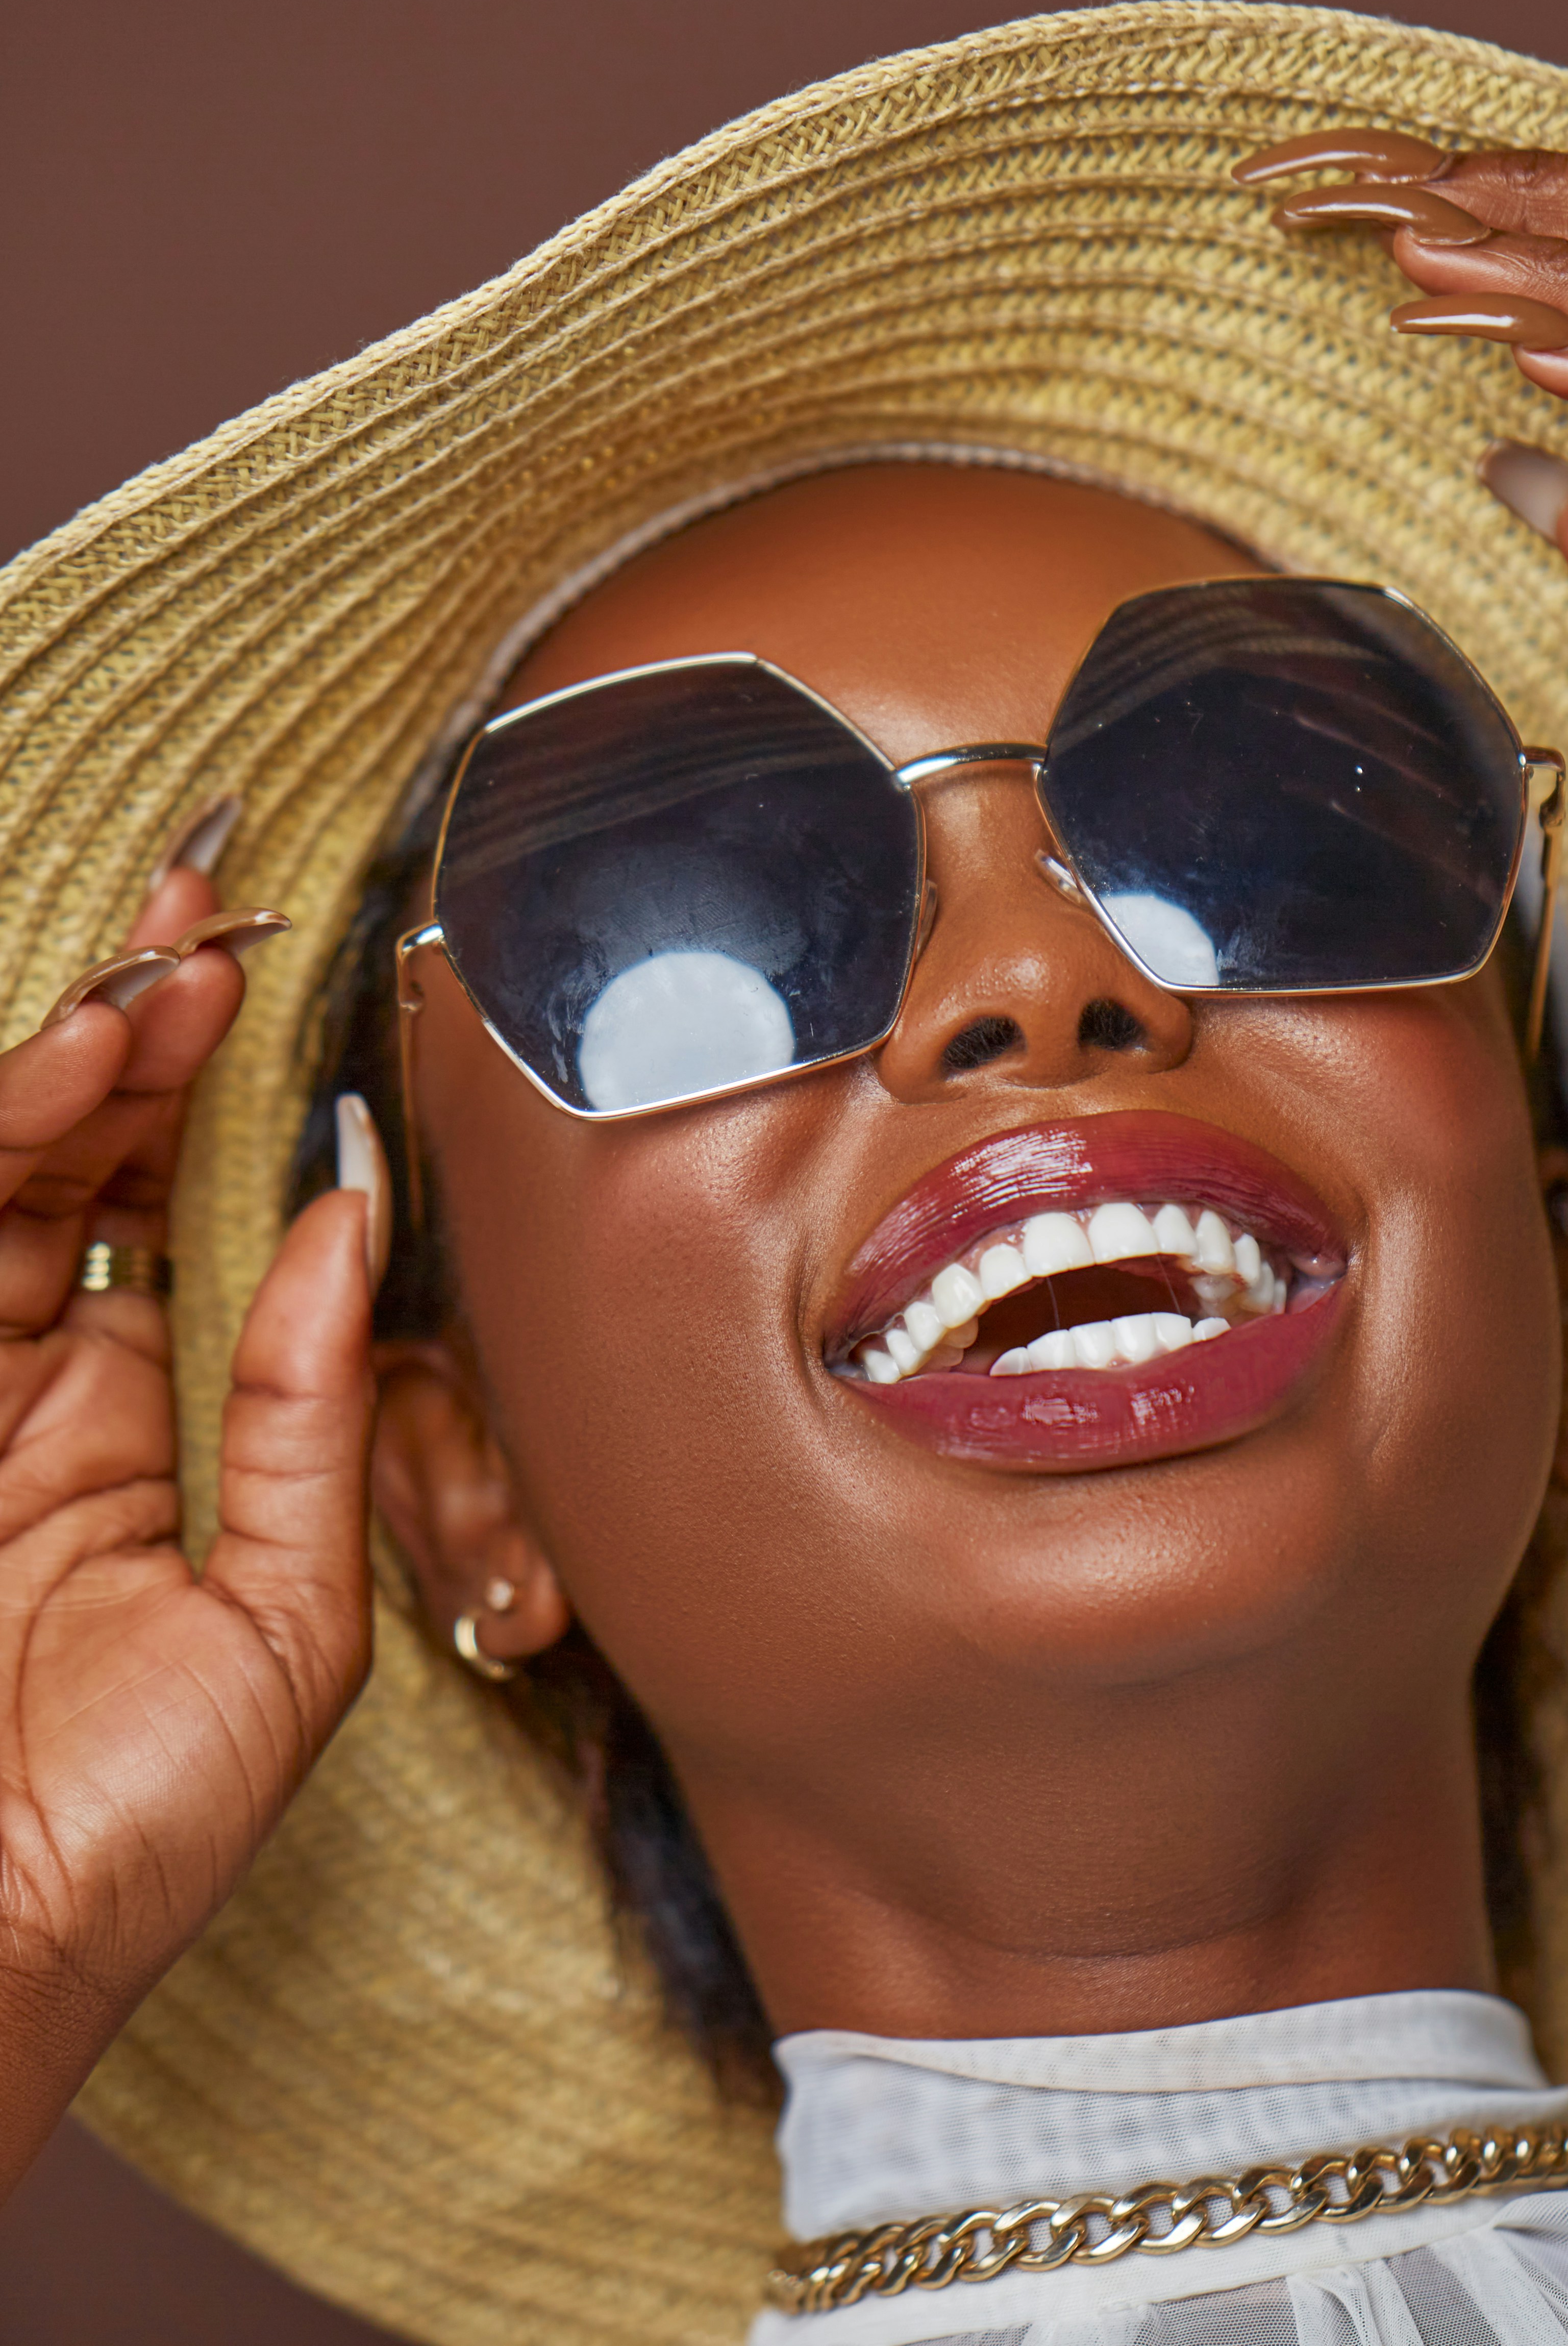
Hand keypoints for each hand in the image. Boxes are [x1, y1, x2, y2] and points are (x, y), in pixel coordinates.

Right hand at [0, 831, 382, 2190]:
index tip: (260, 988)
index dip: (199, 1108)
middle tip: (202, 923)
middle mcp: (22, 1407)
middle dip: (131, 1043)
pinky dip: (10, 1151)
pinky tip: (73, 1071)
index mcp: (124, 1447)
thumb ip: (304, 1412)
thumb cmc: (130, 1835)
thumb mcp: (280, 1620)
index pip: (159, 1229)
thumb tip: (344, 1219)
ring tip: (152, 980)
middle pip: (68, 1177)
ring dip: (70, 1072)